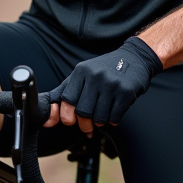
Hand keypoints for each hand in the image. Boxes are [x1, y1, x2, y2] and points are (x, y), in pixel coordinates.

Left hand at [45, 37, 161, 132]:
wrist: (134, 58)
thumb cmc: (104, 70)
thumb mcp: (82, 74)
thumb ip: (63, 93)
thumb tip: (48, 120)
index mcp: (81, 71)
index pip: (67, 100)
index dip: (67, 115)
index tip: (71, 120)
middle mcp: (95, 76)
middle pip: (83, 112)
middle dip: (84, 124)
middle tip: (88, 125)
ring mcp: (112, 83)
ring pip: (99, 118)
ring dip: (100, 122)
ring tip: (103, 115)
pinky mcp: (126, 92)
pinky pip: (115, 117)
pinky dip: (113, 120)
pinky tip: (114, 112)